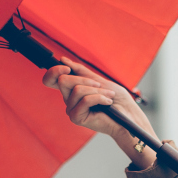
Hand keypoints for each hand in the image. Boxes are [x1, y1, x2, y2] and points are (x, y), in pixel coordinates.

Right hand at [42, 58, 156, 167]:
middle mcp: (68, 100)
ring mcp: (71, 109)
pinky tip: (108, 102)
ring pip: (77, 89)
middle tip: (100, 85)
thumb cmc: (116, 100)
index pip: (50, 79)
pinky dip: (100, 97)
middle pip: (62, 80)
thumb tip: (63, 60)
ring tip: (109, 95)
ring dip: (97, 90)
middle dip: (85, 79)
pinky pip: (85, 100)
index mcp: (71, 90)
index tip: (67, 68)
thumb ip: (81, 71)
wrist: (127, 116)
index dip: (54, 71)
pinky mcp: (76, 118)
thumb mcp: (98, 80)